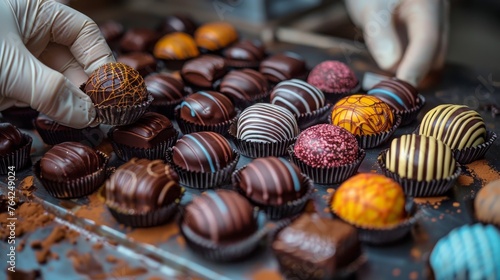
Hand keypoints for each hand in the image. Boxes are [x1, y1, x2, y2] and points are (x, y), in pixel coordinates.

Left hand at [0, 0, 114, 127]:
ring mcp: (26, 62)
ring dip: (79, 102)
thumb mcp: (9, 65)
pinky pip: (48, 99)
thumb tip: (88, 115)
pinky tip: (75, 121)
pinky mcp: (17, 86)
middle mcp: (35, 36)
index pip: (85, 33)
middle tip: (106, 110)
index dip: (101, 59)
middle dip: (92, 86)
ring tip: (94, 120)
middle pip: (78, 60)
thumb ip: (49, 90)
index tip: (111, 88)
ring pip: (64, 83)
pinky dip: (61, 111)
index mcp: (37, 13)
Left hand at [345, 0, 448, 86]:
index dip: (415, 66)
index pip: (428, 40)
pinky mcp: (419, 35)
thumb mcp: (371, 10)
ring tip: (385, 86)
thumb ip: (380, 35)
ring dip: (411, 73)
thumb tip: (392, 65)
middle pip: (434, 53)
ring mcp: (430, 26)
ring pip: (429, 57)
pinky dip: (406, 68)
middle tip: (389, 92)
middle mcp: (436, 16)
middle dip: (415, 74)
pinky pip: (418, 56)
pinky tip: (386, 77)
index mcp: (428, 5)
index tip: (401, 87)